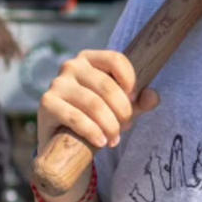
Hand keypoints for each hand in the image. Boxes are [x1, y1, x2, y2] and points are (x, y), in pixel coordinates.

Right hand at [37, 49, 159, 152]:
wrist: (63, 142)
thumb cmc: (95, 118)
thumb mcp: (120, 108)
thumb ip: (139, 101)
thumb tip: (153, 97)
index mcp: (90, 59)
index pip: (116, 59)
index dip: (131, 81)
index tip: (135, 100)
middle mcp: (71, 66)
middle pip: (107, 85)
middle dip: (122, 110)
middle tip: (126, 126)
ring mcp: (57, 84)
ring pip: (93, 104)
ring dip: (109, 125)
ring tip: (114, 140)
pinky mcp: (47, 104)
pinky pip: (75, 117)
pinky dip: (92, 131)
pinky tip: (101, 142)